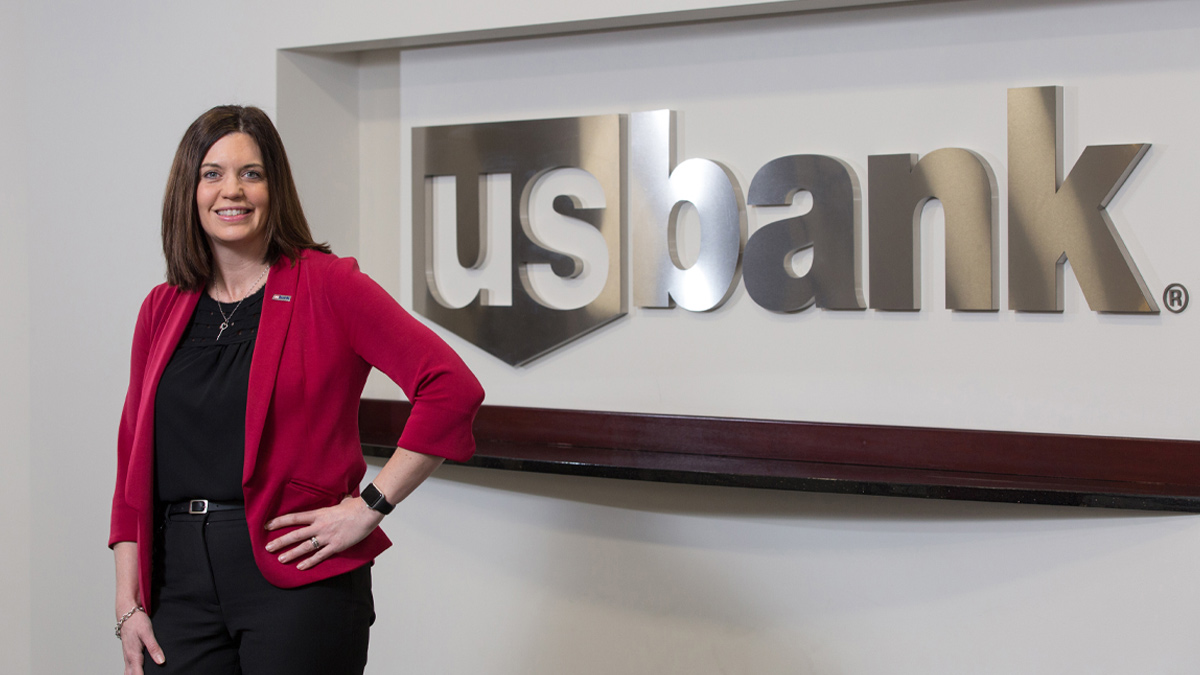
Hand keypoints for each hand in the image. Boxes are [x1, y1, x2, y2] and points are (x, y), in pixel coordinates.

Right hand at [119, 609, 163, 674]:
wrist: (127, 614)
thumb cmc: (137, 622)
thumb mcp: (147, 633)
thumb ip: (154, 648)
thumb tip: (161, 661)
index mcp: (133, 654)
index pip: (137, 673)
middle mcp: (128, 657)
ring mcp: (127, 656)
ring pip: (128, 673)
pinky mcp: (128, 654)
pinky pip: (128, 668)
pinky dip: (131, 673)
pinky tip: (137, 673)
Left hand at [264, 495, 383, 569]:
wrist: (367, 512)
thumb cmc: (356, 506)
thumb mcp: (342, 501)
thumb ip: (338, 503)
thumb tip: (342, 499)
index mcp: (319, 514)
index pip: (294, 518)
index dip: (279, 522)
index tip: (268, 526)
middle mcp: (319, 526)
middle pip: (295, 535)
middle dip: (280, 542)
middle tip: (268, 548)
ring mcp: (327, 537)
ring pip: (304, 547)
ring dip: (291, 554)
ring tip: (280, 559)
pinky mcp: (336, 546)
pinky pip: (320, 556)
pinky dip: (309, 562)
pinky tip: (301, 567)